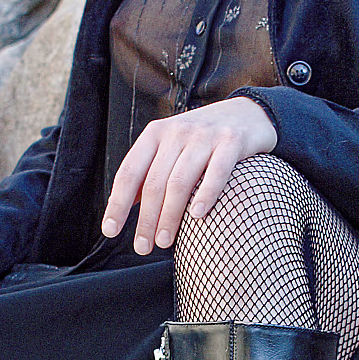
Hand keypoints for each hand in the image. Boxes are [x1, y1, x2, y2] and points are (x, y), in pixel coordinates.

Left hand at [101, 97, 276, 254]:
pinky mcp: (232, 142)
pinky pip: (217, 171)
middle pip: (154, 182)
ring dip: (170, 215)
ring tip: (164, 241)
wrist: (249, 112)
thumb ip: (151, 170)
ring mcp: (205, 136)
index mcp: (156, 134)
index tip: (110, 230)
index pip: (130, 172)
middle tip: (143, 247)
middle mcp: (177, 132)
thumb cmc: (204, 138)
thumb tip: (126, 204)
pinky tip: (198, 216)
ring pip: (180, 181)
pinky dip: (205, 194)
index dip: (118, 203)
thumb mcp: (172, 146)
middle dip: (146, 218)